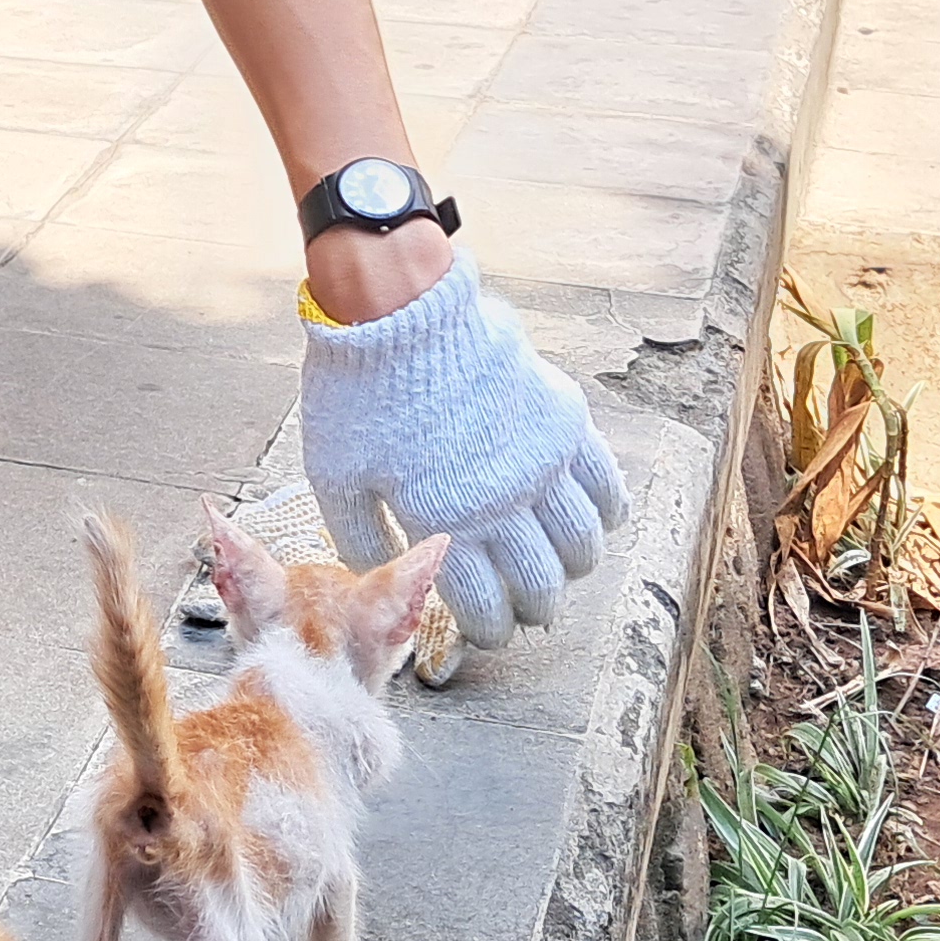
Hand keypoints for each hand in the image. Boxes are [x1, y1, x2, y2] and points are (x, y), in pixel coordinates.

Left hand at [296, 252, 627, 651]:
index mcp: (446, 520)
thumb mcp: (332, 476)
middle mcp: (505, 500)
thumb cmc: (357, 392)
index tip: (482, 631)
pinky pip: (607, 486)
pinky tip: (589, 520)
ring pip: (583, 546)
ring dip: (571, 571)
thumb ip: (360, 540)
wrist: (398, 309)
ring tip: (554, 570)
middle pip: (541, 586)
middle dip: (530, 611)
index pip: (485, 606)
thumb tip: (383, 580)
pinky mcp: (564, 421)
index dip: (486, 631)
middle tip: (520, 610)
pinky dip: (605, 516)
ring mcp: (542, 461)